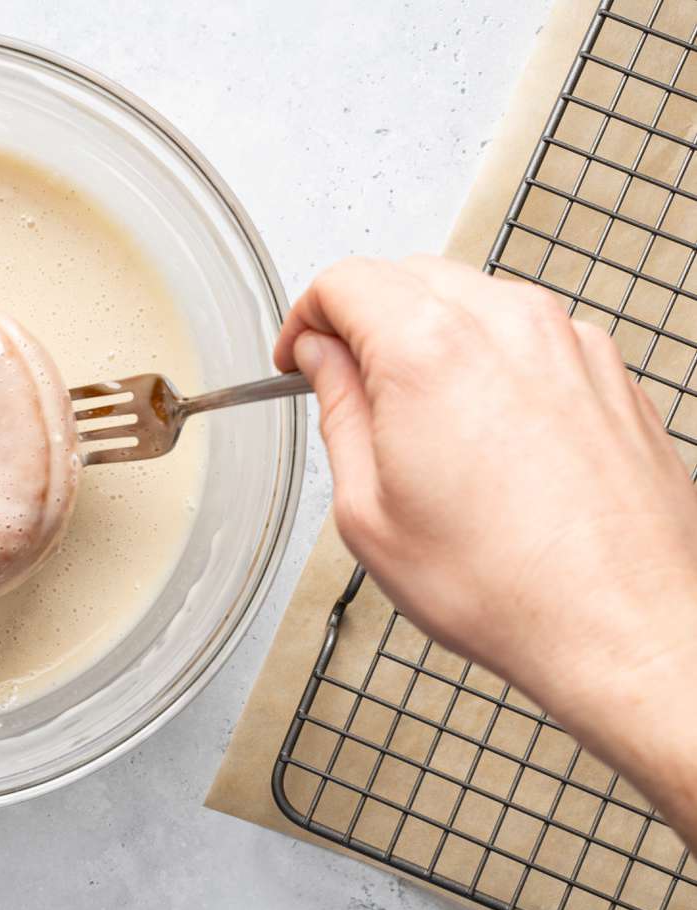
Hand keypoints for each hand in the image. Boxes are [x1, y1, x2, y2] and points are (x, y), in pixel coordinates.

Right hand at [278, 256, 696, 836]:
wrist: (621, 624)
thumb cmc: (505, 585)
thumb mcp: (367, 510)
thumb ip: (337, 411)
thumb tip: (323, 362)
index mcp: (430, 349)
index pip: (344, 281)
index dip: (305, 317)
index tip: (300, 355)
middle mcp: (507, 324)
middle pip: (409, 274)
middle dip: (364, 317)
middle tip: (345, 381)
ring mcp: (569, 342)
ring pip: (474, 296)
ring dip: (429, 332)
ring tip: (417, 415)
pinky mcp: (609, 371)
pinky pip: (530, 334)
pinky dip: (491, 357)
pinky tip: (483, 431)